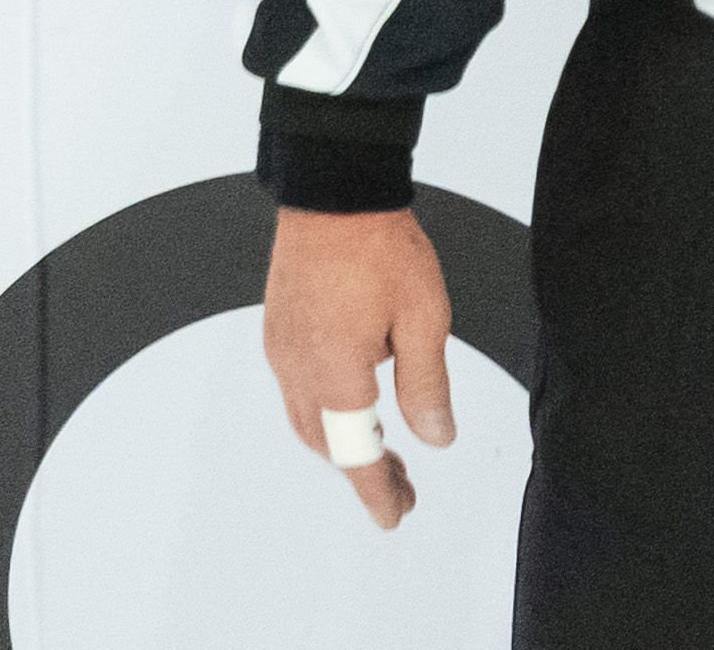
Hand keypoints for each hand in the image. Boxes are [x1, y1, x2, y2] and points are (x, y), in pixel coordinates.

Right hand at [261, 204, 454, 531]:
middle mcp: (299, 372)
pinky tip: (350, 408)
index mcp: (337, 376)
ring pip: (307, 422)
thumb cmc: (380, 248)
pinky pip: (296, 391)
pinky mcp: (278, 334)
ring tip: (382, 456)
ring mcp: (282, 353)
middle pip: (329, 445)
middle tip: (402, 489)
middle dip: (365, 471)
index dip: (378, 490)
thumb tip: (436, 437)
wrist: (334, 198)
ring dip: (342, 445)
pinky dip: (323, 415)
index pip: (358, 455)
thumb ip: (427, 384)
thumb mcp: (425, 318)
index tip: (395, 515)